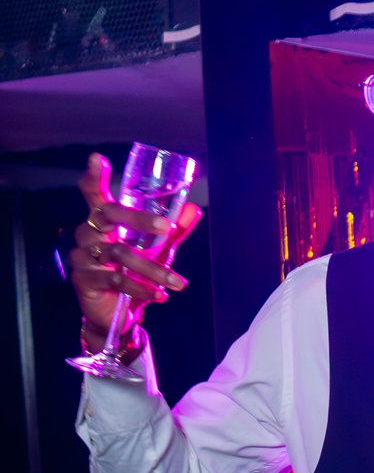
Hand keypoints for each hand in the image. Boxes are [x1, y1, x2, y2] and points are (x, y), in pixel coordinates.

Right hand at [72, 153, 200, 344]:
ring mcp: (82, 255)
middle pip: (108, 214)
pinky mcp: (83, 279)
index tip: (97, 159)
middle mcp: (88, 233)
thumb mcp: (157, 250)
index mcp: (103, 221)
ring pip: (119, 253)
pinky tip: (160, 295)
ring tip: (178, 283)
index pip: (94, 194)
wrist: (118, 313)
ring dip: (153, 269)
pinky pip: (115, 279)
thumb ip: (172, 231)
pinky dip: (142, 288)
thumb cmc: (135, 273)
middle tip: (168, 227)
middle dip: (139, 219)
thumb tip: (192, 209)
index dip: (94, 177)